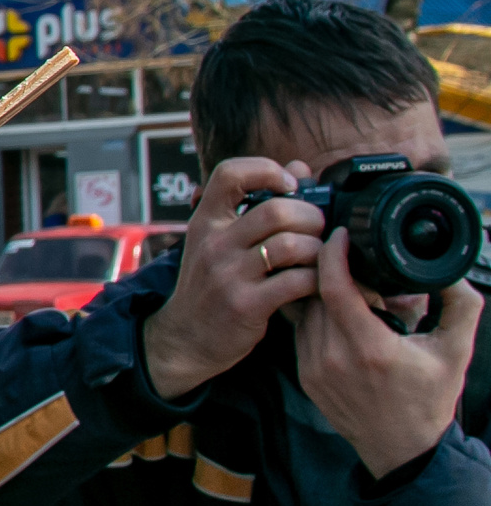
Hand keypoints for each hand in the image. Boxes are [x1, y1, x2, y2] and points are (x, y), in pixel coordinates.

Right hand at [142, 158, 327, 397]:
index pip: (230, 174)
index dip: (267, 170)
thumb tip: (299, 168)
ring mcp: (228, 275)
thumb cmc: (210, 285)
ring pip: (293, 246)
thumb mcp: (219, 241)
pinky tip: (314, 283)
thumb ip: (257, 203)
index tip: (289, 185)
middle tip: (318, 229)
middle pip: (277, 210)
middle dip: (311, 216)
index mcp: (205, 221)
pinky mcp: (247, 305)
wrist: (186, 337)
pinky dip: (317, 280)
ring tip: (318, 258)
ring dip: (318, 250)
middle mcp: (213, 243)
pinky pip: (298, 282)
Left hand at [292, 228, 483, 477]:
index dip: (334, 254)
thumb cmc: (430, 399)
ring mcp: (313, 368)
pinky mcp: (304, 375)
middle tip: (353, 260)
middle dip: (332, 270)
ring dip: (322, 292)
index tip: (341, 234)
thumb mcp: (455, 350)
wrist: (402, 449)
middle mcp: (334, 358)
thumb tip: (449, 271)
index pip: (335, 288)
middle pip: (316, 293)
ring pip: (305, 310)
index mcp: (370, 348)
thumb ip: (460, 305)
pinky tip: (339, 314)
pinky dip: (316, 316)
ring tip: (351, 288)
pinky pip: (301, 331)